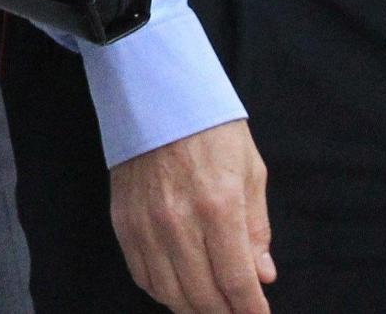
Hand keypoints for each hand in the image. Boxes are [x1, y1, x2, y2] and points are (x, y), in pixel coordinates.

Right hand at [108, 119, 272, 313]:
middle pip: (202, 296)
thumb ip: (256, 228)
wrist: (156, 93)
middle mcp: (178, 221)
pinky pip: (142, 274)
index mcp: (218, 206)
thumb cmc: (210, 128)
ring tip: (211, 306)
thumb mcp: (250, 171)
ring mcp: (145, 224)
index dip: (250, 310)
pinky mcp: (123, 221)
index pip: (236, 281)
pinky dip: (162, 292)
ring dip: (193, 309)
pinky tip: (179, 290)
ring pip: (169, 293)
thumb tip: (262, 275)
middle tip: (237, 313)